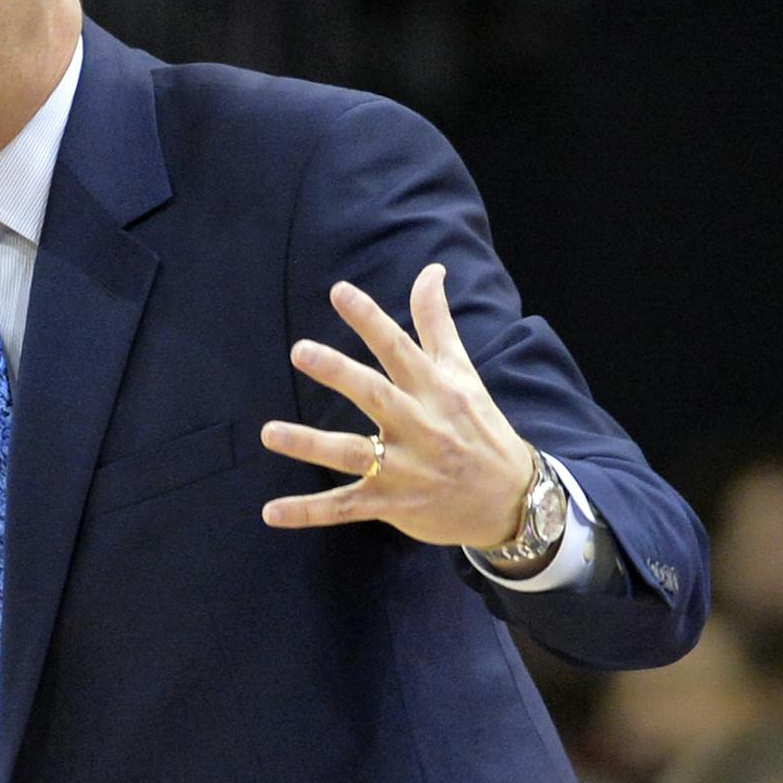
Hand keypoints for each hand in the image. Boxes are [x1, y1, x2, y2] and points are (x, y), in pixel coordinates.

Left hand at [259, 264, 532, 548]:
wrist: (513, 501)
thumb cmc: (480, 428)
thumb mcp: (464, 373)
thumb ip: (437, 323)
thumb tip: (431, 269)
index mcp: (436, 391)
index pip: (399, 348)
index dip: (370, 319)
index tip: (338, 291)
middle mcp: (420, 427)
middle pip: (375, 395)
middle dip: (338, 373)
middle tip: (299, 350)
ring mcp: (404, 468)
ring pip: (352, 453)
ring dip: (310, 444)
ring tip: (269, 432)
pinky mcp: (392, 504)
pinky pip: (344, 507)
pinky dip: (308, 512)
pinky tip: (270, 513)